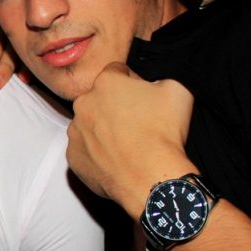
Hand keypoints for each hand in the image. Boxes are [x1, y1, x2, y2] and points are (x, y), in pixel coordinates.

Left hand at [67, 62, 194, 217]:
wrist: (150, 178)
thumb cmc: (163, 135)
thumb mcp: (178, 90)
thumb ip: (163, 74)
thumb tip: (157, 78)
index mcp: (106, 82)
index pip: (117, 72)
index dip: (132, 81)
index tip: (142, 97)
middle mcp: (83, 104)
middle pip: (100, 98)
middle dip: (115, 106)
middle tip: (137, 122)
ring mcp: (75, 131)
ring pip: (89, 124)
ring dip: (103, 130)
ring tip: (127, 143)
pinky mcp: (73, 155)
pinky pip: (84, 149)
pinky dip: (96, 152)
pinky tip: (116, 158)